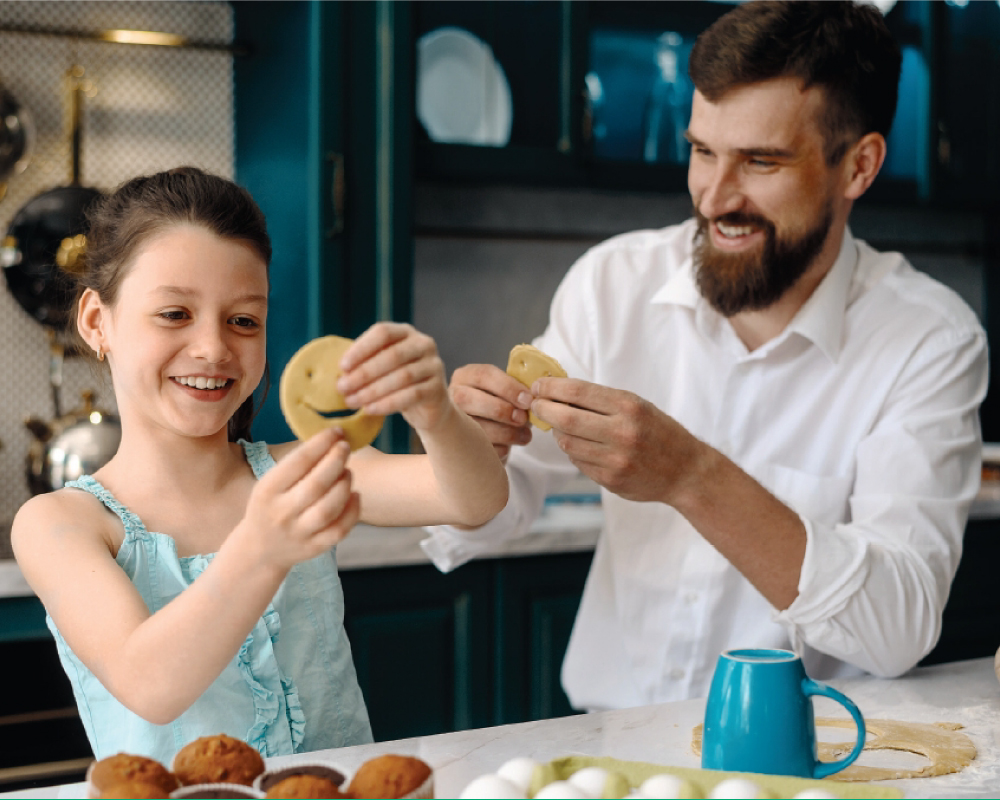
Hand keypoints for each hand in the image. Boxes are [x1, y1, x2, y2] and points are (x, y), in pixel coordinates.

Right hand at [238, 428, 359, 570]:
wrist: (259, 548)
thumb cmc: (270, 505)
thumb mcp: (270, 483)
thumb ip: (295, 466)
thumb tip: (330, 438)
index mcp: (267, 490)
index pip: (298, 462)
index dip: (321, 443)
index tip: (336, 431)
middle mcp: (281, 513)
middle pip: (316, 484)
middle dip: (336, 461)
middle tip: (345, 447)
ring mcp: (298, 533)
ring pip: (329, 508)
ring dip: (344, 485)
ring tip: (348, 471)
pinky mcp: (314, 547)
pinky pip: (339, 530)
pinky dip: (352, 511)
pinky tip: (355, 495)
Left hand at [337, 322, 451, 433]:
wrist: (427, 406)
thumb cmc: (396, 383)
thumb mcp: (381, 367)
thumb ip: (364, 363)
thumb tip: (338, 372)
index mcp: (405, 332)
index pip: (383, 332)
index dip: (361, 348)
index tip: (341, 367)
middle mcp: (423, 344)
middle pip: (392, 355)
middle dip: (363, 373)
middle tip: (342, 387)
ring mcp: (434, 365)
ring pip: (402, 377)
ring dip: (372, 390)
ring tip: (352, 401)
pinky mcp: (438, 388)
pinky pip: (411, 395)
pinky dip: (387, 403)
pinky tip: (370, 409)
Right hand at [449, 363, 534, 461]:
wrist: (485, 432)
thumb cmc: (498, 405)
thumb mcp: (503, 392)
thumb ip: (515, 391)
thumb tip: (532, 399)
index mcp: (466, 376)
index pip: (484, 375)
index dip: (508, 387)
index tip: (528, 400)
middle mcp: (453, 396)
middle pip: (469, 399)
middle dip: (501, 410)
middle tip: (522, 419)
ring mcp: (451, 421)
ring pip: (473, 426)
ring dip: (505, 433)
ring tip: (524, 435)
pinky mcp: (456, 444)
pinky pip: (478, 447)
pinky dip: (498, 449)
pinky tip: (508, 446)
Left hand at [531, 377, 704, 502]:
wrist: (686, 471)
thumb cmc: (658, 432)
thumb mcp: (637, 406)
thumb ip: (601, 400)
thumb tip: (558, 391)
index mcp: (629, 407)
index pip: (577, 392)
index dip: (550, 388)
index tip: (538, 386)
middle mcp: (622, 433)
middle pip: (565, 419)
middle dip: (544, 410)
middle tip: (536, 406)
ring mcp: (616, 460)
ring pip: (567, 443)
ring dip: (558, 433)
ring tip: (562, 426)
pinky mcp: (611, 480)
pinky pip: (578, 462)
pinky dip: (574, 452)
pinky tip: (582, 446)